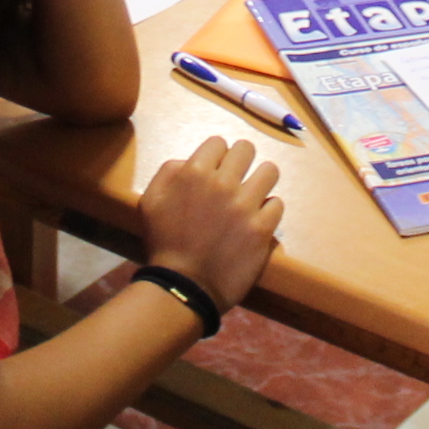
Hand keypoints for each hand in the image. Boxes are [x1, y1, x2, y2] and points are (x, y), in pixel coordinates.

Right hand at [140, 135, 281, 312]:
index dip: (216, 156)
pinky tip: (256, 220)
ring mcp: (245, 205)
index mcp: (194, 172)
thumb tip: (192, 160)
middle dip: (241, 161)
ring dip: (260, 181)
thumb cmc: (163, 243)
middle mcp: (222, 183)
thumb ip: (170, 171)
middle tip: (236, 179)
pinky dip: (268, 211)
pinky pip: (277, 204)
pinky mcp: (262, 228)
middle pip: (246, 149)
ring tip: (252, 196)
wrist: (183, 286)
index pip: (218, 143)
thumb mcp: (151, 200)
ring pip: (269, 171)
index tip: (215, 171)